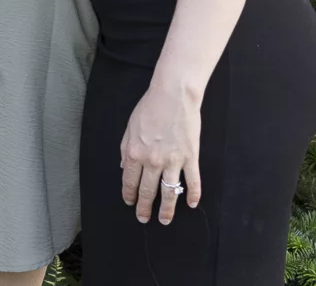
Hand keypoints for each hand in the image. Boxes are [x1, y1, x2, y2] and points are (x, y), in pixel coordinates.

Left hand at [120, 78, 201, 224]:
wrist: (173, 95)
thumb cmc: (149, 108)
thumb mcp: (129, 127)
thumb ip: (124, 149)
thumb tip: (122, 167)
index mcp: (134, 153)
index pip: (129, 181)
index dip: (129, 195)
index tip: (130, 203)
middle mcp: (152, 161)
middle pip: (148, 191)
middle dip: (145, 208)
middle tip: (144, 218)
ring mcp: (173, 161)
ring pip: (169, 192)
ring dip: (167, 209)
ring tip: (164, 220)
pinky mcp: (190, 157)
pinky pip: (193, 181)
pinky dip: (193, 195)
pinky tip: (191, 204)